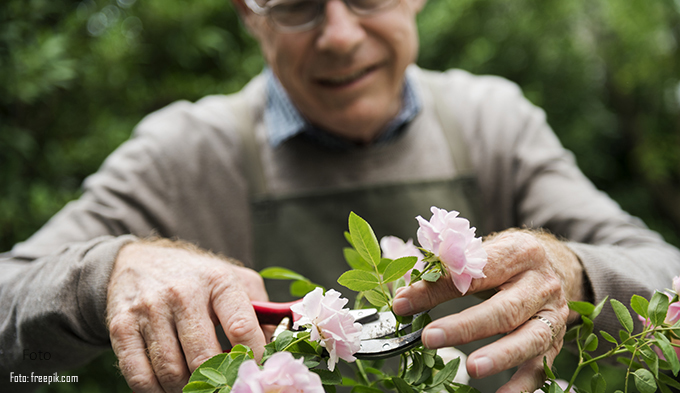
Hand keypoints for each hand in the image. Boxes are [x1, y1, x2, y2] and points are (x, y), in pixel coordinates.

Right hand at [106, 240, 268, 392]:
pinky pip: (139, 376)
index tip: (254, 370)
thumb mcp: (234, 280)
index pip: (242, 327)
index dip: (252, 357)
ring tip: (198, 388)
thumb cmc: (196, 277)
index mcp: (218, 281)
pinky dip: (156, 392)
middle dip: (218, 381)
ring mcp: (150, 310)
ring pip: (172, 372)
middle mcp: (183, 294)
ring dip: (187, 390)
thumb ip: (261, 311)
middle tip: (224, 386)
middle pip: (204, 357)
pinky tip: (169, 389)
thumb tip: (277, 347)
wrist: (137, 261)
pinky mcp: (122, 327)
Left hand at [392, 229, 584, 392]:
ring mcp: (553, 314)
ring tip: (473, 368)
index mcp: (518, 253)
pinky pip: (542, 366)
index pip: (474, 272)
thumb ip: (446, 271)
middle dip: (466, 326)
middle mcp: (540, 283)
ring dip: (500, 356)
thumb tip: (405, 295)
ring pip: (530, 338)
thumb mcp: (483, 253)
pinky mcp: (556, 339)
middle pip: (504, 308)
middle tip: (431, 337)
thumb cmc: (509, 260)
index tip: (404, 303)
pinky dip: (523, 384)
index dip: (436, 288)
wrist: (557, 265)